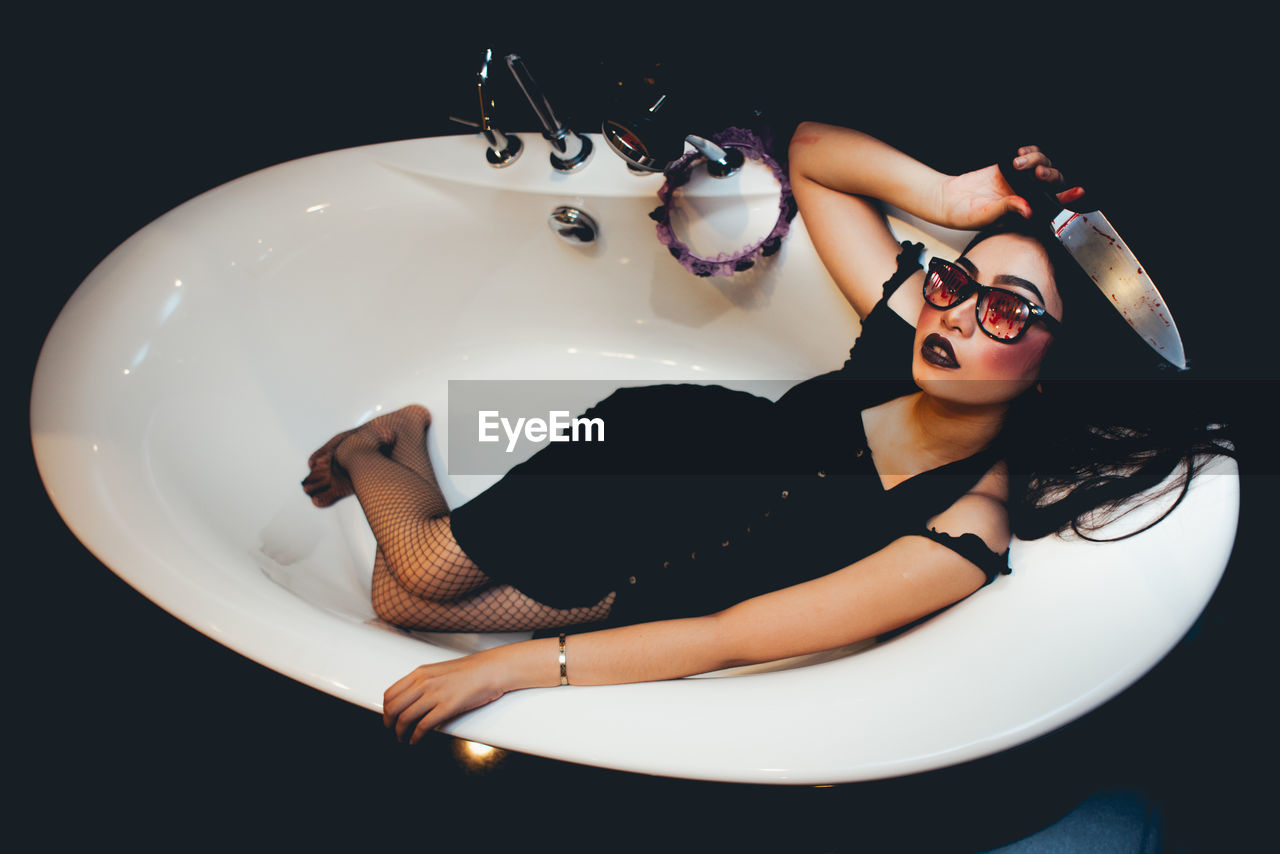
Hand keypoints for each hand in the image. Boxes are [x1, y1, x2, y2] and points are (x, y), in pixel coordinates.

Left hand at [383, 650, 514, 743]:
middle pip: (393, 708)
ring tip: (403, 739)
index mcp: (420, 673)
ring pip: (404, 719)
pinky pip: (423, 726)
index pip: (390, 694)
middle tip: (392, 731)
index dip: (385, 710)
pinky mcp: (447, 707)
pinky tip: (416, 741)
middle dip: (389, 724)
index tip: (389, 718)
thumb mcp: (439, 671)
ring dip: (400, 733)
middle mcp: (423, 683)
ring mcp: (435, 695)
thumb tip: (411, 699)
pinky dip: (415, 737)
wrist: (491, 669)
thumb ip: (423, 683)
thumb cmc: (470, 671)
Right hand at [935, 146, 1085, 228]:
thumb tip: (1029, 209)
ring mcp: (1019, 182)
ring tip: (1018, 162)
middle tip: (1038, 173)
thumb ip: (1007, 209)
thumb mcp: (986, 215)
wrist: (948, 200)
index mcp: (1024, 213)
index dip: (1066, 198)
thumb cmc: (965, 215)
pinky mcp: (1009, 168)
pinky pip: (1028, 157)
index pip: (1051, 206)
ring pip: (1041, 166)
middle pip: (1051, 182)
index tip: (1077, 192)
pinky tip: (1020, 154)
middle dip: (1049, 174)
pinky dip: (1029, 152)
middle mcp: (1026, 197)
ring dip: (1036, 160)